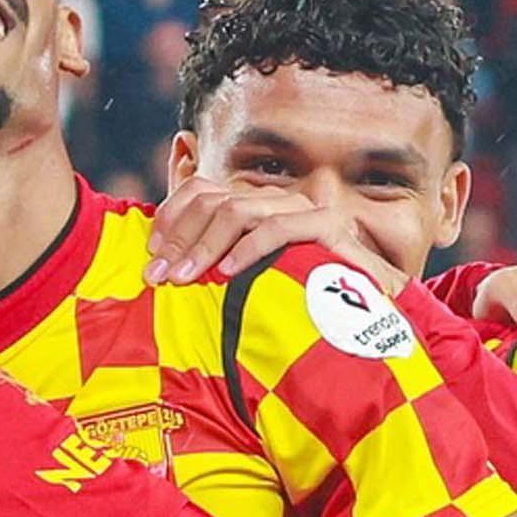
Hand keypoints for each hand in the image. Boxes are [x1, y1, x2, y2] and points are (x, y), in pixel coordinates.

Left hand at [144, 178, 396, 289]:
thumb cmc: (299, 311)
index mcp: (254, 210)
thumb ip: (210, 269)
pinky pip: (276, 228)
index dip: (170, 217)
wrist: (365, 327)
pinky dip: (247, 249)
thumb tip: (163, 261)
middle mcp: (276, 201)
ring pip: (238, 210)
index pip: (201, 190)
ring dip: (204, 247)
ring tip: (184, 279)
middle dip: (179, 238)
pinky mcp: (326, 228)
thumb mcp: (243, 290)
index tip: (151, 254)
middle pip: (213, 200)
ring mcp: (302, 211)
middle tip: (157, 276)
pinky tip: (225, 275)